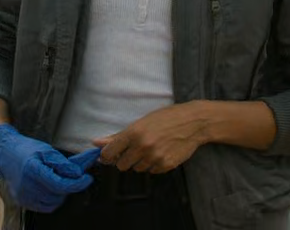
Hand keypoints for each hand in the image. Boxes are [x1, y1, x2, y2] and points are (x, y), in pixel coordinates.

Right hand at [0, 124, 98, 212]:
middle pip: (59, 193)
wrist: (6, 155)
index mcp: (32, 170)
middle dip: (69, 184)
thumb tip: (79, 172)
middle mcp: (27, 186)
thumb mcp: (46, 150)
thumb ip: (64, 162)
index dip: (77, 183)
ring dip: (61, 192)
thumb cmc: (27, 149)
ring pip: (55, 201)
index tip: (87, 178)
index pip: (60, 184)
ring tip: (57, 178)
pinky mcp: (24, 202)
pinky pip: (46, 206)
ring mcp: (24, 196)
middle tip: (72, 174)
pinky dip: (53, 198)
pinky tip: (50, 186)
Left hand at [95, 102, 209, 172]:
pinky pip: (152, 171)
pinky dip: (154, 164)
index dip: (107, 155)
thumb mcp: (141, 122)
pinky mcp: (165, 165)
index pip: (110, 152)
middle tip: (135, 149)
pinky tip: (161, 152)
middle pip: (121, 165)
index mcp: (134, 132)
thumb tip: (96, 142)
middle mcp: (143, 146)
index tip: (108, 155)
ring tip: (151, 148)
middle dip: (125, 159)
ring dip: (140, 162)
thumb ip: (117, 135)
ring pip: (137, 169)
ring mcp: (155, 158)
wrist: (193, 122)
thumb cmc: (166, 118)